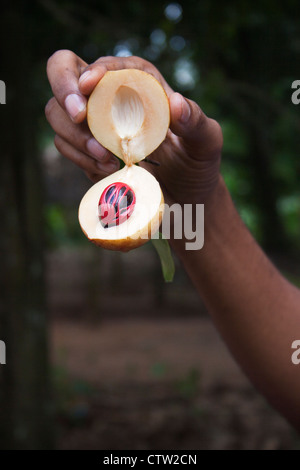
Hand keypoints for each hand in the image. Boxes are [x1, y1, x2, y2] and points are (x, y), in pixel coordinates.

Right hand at [45, 50, 222, 205]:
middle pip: (66, 74)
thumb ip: (195, 121)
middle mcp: (112, 97)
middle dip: (64, 91)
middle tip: (79, 117)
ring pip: (57, 112)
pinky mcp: (85, 150)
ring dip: (73, 134)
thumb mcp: (207, 141)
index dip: (94, 70)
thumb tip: (175, 103)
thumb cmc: (197, 164)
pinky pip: (64, 144)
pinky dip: (78, 157)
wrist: (184, 197)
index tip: (89, 87)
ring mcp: (94, 124)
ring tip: (105, 159)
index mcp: (141, 84)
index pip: (110, 66)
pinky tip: (104, 170)